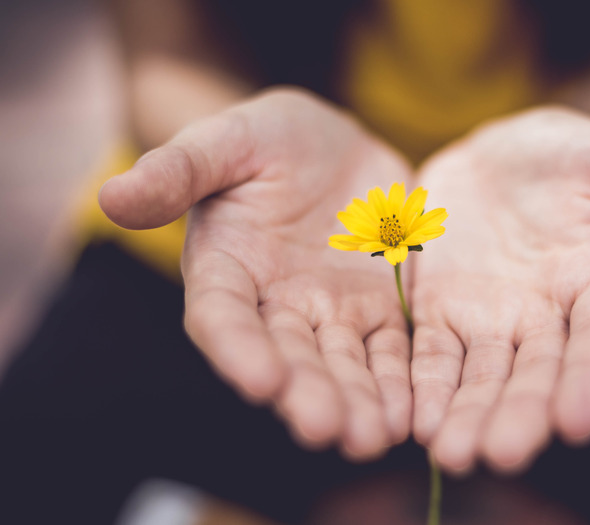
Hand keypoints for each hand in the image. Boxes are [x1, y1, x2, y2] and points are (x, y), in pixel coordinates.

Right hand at [100, 88, 414, 459]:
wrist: (331, 145)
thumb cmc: (266, 139)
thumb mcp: (226, 140)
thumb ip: (178, 169)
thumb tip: (112, 195)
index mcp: (227, 269)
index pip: (224, 318)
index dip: (238, 350)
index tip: (261, 381)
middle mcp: (275, 304)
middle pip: (289, 356)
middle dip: (307, 394)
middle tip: (327, 429)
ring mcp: (330, 312)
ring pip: (343, 364)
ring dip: (357, 402)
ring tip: (373, 437)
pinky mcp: (379, 309)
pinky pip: (391, 350)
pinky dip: (399, 382)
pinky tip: (412, 414)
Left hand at [410, 107, 589, 472]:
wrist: (496, 156)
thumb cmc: (567, 156)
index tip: (581, 420)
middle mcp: (548, 317)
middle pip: (537, 373)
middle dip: (521, 414)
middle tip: (503, 453)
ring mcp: (492, 321)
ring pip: (482, 377)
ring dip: (468, 415)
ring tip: (453, 454)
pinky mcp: (441, 314)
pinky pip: (431, 356)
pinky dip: (424, 387)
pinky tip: (412, 421)